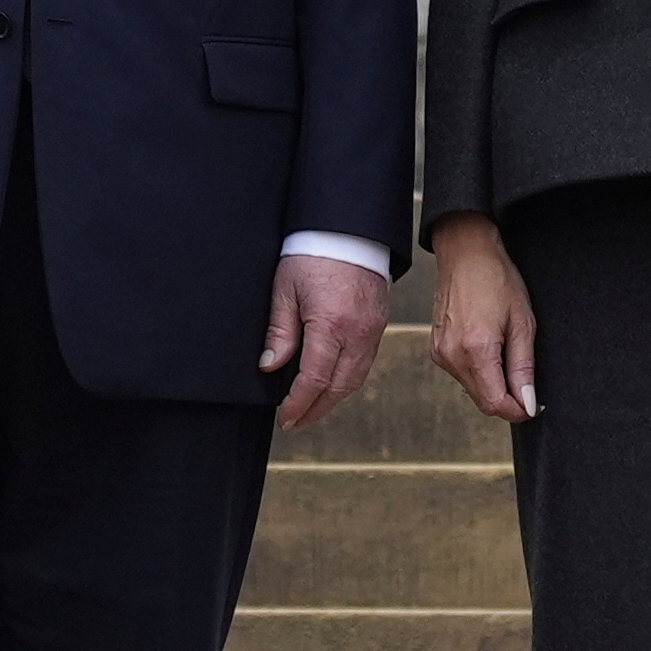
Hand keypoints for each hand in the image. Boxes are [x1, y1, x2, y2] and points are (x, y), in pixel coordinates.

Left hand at [261, 249, 388, 429]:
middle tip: (294, 422)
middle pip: (338, 388)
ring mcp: (373, 331)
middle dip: (316, 411)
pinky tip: (329, 385)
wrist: (348, 229)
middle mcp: (358, 333)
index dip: (298, 404)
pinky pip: (365, 364)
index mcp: (331, 325)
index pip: (314, 380)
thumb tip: (270, 367)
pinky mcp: (379, 325)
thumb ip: (280, 332)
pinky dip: (346, 381)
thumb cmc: (312, 254)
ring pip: (355, 380)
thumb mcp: (285, 289)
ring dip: (332, 400)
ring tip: (310, 409)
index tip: (284, 418)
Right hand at [427, 214, 537, 422]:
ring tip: (506, 352)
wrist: (465, 253)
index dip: (518, 410)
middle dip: (507, 399)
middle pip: (483, 401)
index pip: (495, 404)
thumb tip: (527, 403)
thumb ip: (524, 368)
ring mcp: (440, 353)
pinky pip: (462, 374)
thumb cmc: (496, 279)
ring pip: (472, 389)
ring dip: (493, 384)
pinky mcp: (436, 349)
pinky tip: (489, 347)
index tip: (532, 406)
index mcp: (475, 349)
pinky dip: (479, 371)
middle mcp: (452, 355)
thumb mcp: (523, 323)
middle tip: (526, 383)